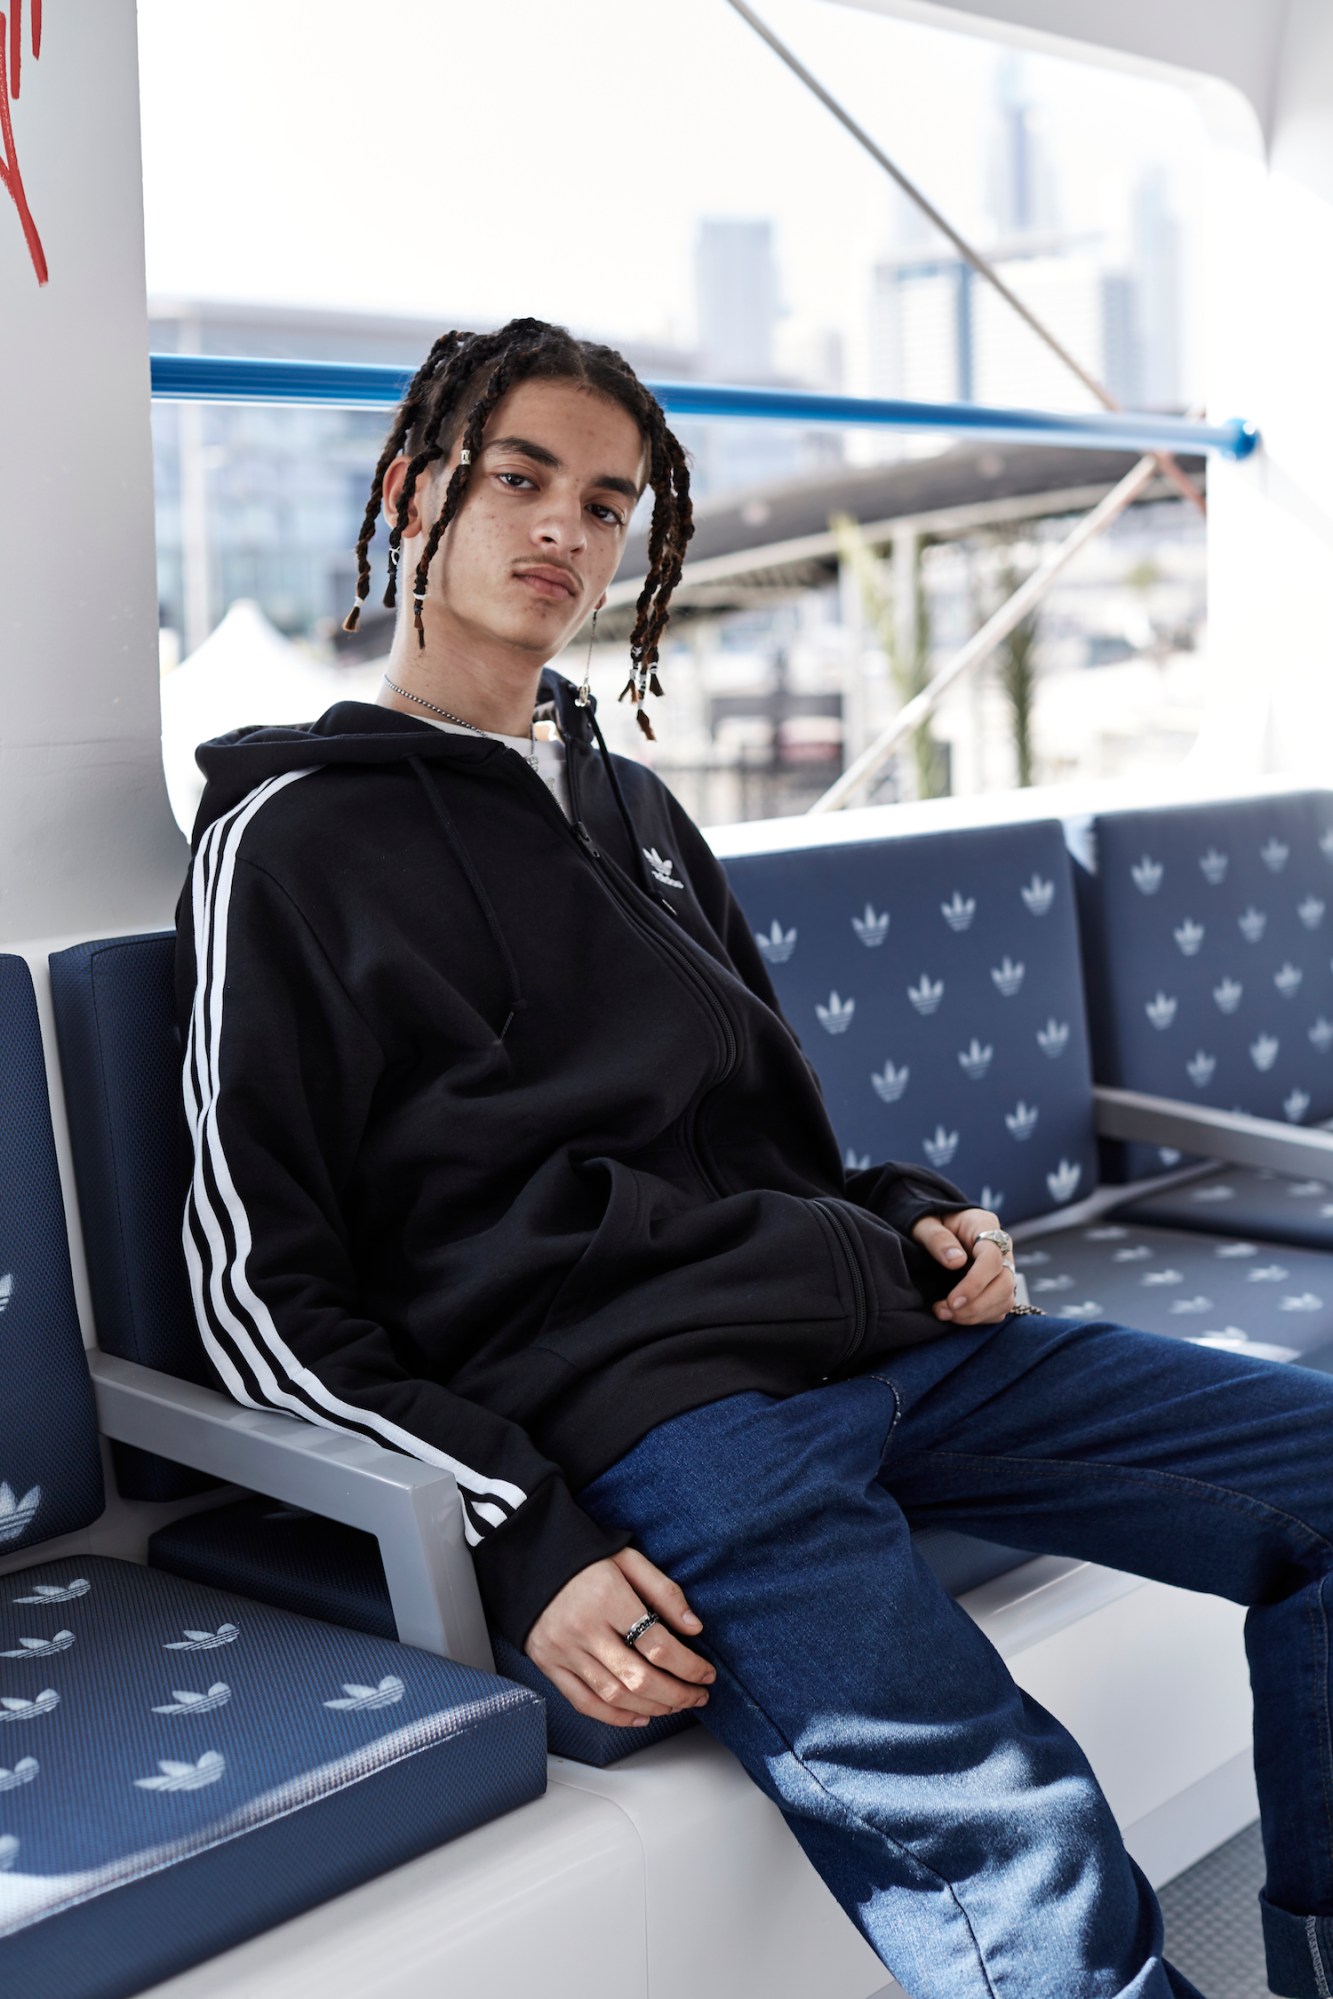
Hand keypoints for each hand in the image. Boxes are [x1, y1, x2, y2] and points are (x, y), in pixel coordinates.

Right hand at [525, 1546, 715, 1728]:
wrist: (529, 1556)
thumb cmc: (583, 1557)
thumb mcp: (628, 1559)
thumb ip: (663, 1591)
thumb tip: (694, 1627)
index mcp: (607, 1597)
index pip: (657, 1643)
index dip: (688, 1665)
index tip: (706, 1673)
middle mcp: (583, 1628)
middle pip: (638, 1677)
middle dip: (677, 1694)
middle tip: (699, 1696)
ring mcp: (563, 1650)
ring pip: (614, 1695)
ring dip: (652, 1708)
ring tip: (675, 1705)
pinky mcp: (548, 1663)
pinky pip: (584, 1702)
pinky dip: (614, 1717)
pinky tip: (640, 1716)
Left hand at [911, 1207, 1015, 1325]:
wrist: (938, 1227)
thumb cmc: (932, 1222)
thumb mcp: (925, 1223)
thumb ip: (937, 1238)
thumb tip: (956, 1261)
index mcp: (984, 1226)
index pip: (992, 1258)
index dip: (975, 1283)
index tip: (953, 1301)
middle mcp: (1001, 1248)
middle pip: (1005, 1283)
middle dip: (976, 1305)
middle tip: (945, 1312)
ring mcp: (1003, 1268)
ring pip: (1005, 1299)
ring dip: (976, 1315)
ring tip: (945, 1314)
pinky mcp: (998, 1286)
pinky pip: (999, 1308)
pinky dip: (979, 1318)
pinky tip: (956, 1316)